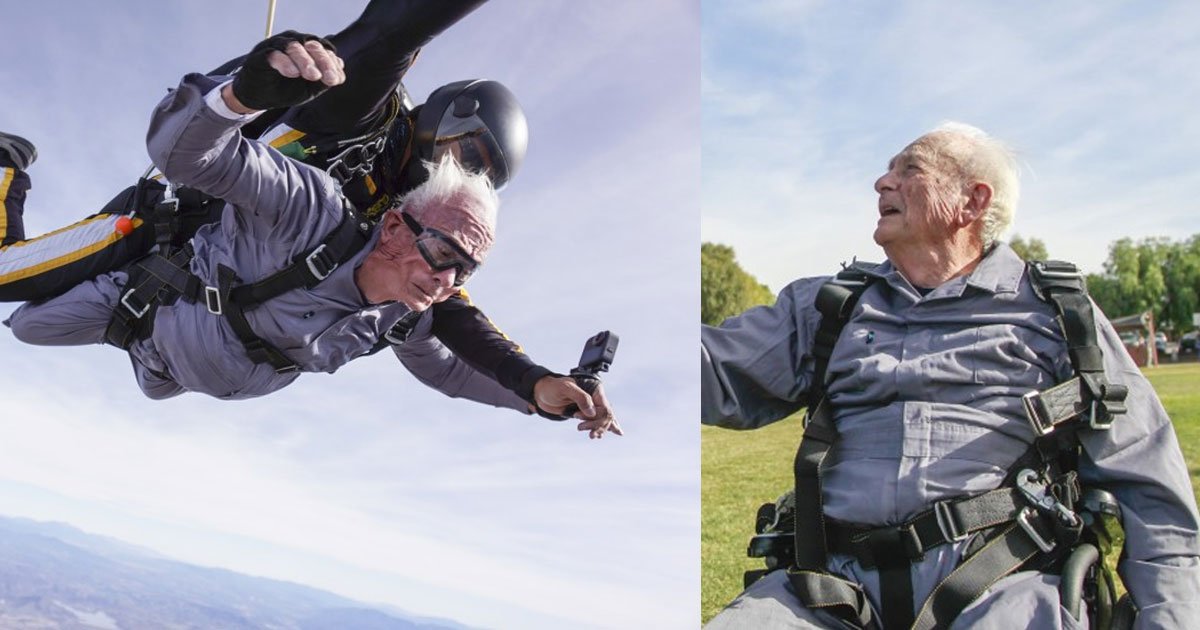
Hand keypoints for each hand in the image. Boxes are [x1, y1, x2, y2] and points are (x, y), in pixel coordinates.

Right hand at [228, 31, 345, 111]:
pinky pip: (274, 54)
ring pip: (294, 46)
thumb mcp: (310, 88)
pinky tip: (292, 73)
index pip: (324, 50)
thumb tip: (340, 76)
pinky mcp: (260, 55)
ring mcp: (276, 46)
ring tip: (312, 76)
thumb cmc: (287, 88)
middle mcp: (293, 42)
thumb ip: (324, 81)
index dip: (332, 64)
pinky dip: (285, 62)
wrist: (260, 97)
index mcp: (307, 49)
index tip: (336, 80)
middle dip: (323, 61)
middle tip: (329, 78)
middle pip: (312, 45)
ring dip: (305, 61)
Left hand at [532, 376, 622, 438]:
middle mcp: (595, 397)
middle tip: (582, 430)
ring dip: (600, 429)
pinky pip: (598, 420)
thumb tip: (592, 413)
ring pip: (603, 419)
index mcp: (594, 389)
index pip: (604, 407)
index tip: (578, 417)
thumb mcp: (565, 389)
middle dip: (597, 425)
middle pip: (605, 415)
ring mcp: (591, 406)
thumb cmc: (552, 387)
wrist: (541, 393)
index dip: (596, 417)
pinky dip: (604, 427)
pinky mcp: (585, 413)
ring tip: (594, 436)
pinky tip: (615, 432)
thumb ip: (580, 397)